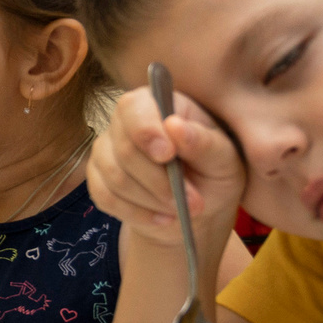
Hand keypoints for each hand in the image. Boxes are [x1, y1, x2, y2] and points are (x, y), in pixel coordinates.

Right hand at [86, 83, 242, 250]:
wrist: (195, 210)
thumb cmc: (213, 174)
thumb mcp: (225, 160)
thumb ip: (204, 142)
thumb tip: (175, 127)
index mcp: (156, 103)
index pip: (134, 108)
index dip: (146, 132)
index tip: (168, 156)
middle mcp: (124, 122)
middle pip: (125, 150)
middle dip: (159, 182)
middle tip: (192, 203)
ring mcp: (106, 151)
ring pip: (114, 177)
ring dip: (151, 201)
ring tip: (180, 211)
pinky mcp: (97, 179)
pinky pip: (105, 197)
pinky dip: (136, 214)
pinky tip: (161, 219)